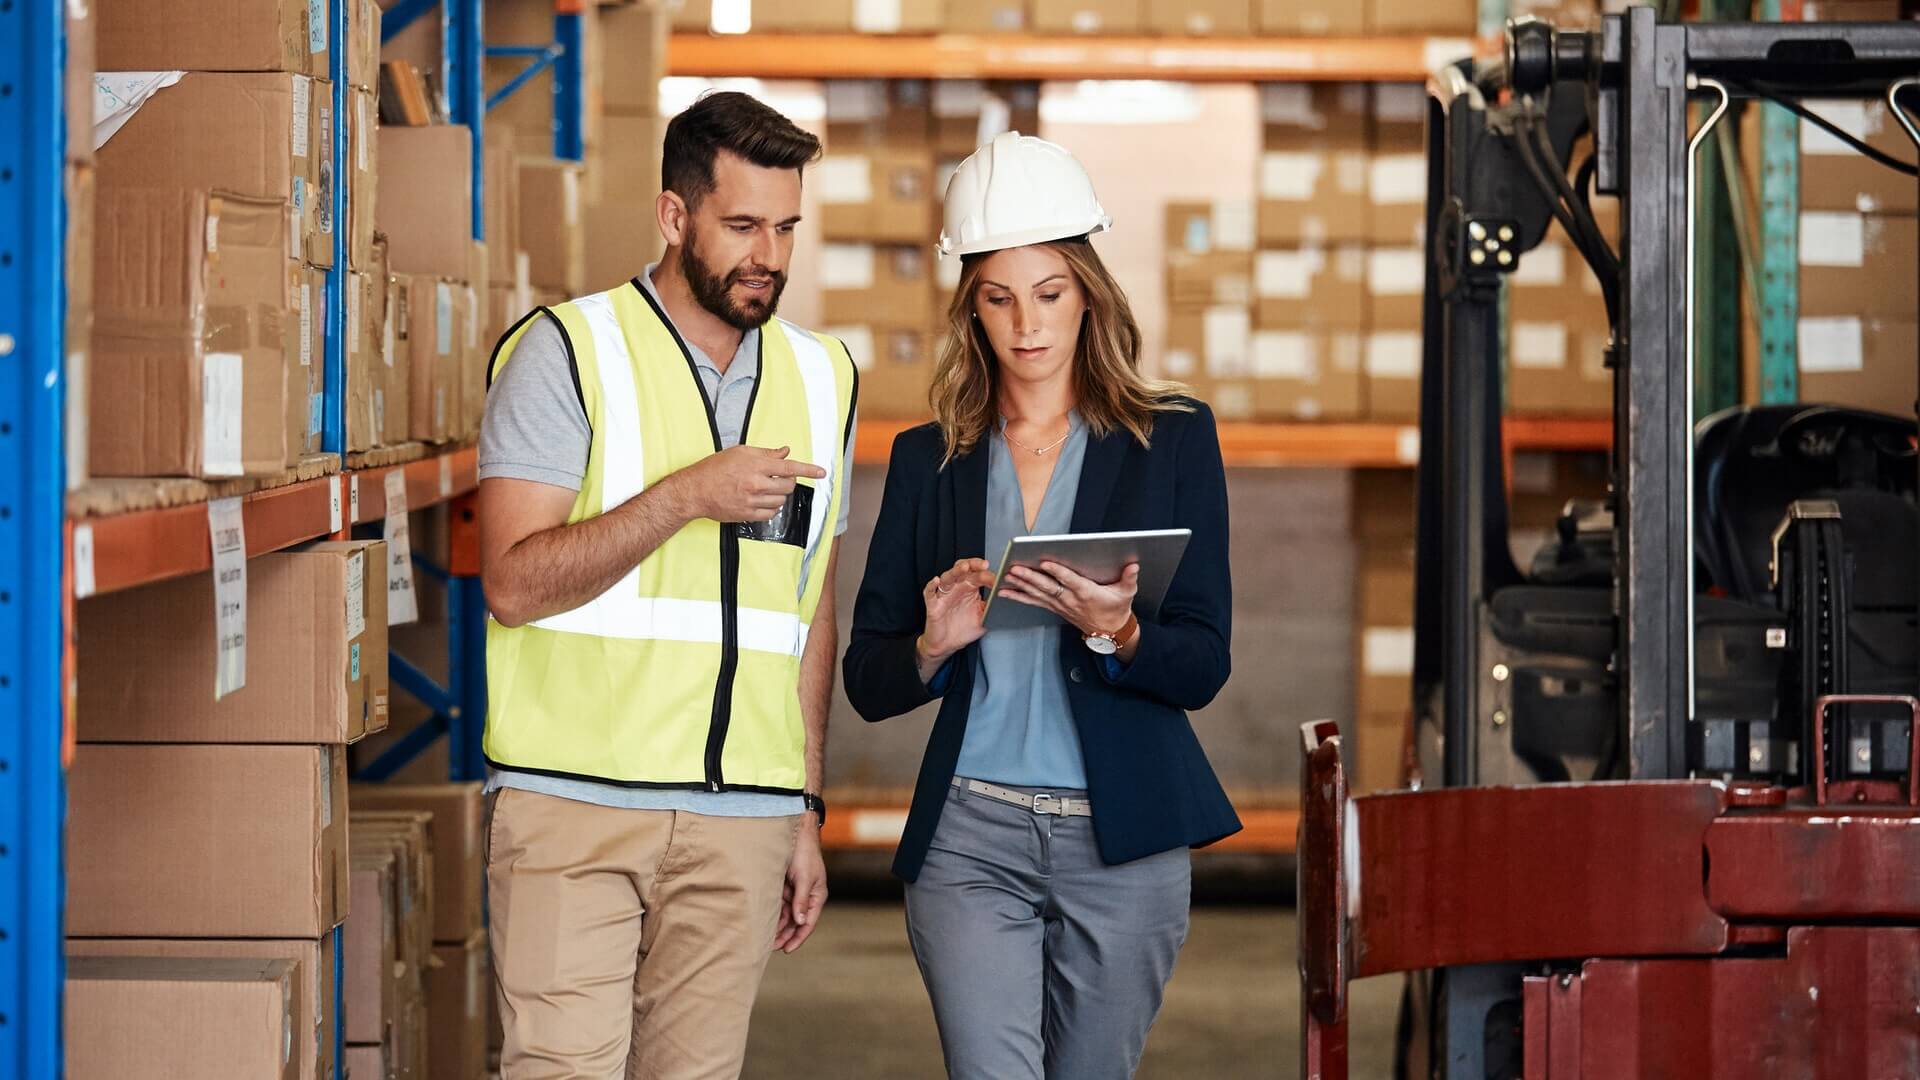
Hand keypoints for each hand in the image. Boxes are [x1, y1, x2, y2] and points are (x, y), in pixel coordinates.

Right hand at [668, 444, 827, 523]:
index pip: (790, 467)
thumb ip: (765, 453)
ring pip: (780, 500)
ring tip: (764, 488)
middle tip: (778, 478)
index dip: (809, 469)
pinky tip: (761, 500)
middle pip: (788, 486)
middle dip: (788, 481)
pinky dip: (771, 507)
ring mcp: (752, 501)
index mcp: (756, 465)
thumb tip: (785, 452)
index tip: (822, 472)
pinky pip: (771, 514)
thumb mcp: (740, 453)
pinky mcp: (748, 515)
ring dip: (778, 494)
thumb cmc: (715, 468)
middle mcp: (756, 484)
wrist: (695, 490)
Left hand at [774, 822, 827, 953]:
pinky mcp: (785, 886)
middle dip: (785, 935)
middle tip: (771, 948)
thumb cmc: (804, 853)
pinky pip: (779, 905)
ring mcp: (795, 892)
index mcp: (817, 896)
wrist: (795, 832)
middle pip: (796, 922)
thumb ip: (802, 901)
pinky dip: (773, 914)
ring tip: (765, 939)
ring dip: (778, 926)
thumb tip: (800, 922)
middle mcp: (806, 896)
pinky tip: (763, 922)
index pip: (807, 923)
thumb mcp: (805, 878)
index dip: (798, 938)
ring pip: (786, 915)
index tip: (786, 950)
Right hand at [917, 558, 994, 677]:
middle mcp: (956, 588)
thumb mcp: (983, 617)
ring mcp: (944, 594)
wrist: (947, 644)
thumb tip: (1007, 598)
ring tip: (964, 567)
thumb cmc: (963, 629)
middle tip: (984, 565)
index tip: (1000, 579)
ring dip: (956, 571)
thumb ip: (993, 606)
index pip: (978, 575)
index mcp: (969, 588)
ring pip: (948, 577)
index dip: (989, 575)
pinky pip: (929, 592)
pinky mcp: (933, 604)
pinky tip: (936, 580)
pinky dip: (932, 585)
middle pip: (963, 570)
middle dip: (973, 565)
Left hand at [999, 560, 1139, 637]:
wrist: (1110, 631)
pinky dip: (1019, 596)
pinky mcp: (1055, 608)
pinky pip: (1034, 601)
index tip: (1045, 562)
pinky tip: (1004, 592)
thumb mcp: (1127, 593)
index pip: (1069, 581)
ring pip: (1038, 594)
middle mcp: (1070, 599)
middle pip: (1048, 587)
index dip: (1057, 571)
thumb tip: (1133, 565)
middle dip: (1030, 577)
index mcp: (1087, 593)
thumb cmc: (1117, 609)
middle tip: (1015, 568)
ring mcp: (1060, 605)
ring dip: (1021, 585)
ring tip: (1006, 576)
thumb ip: (1129, 578)